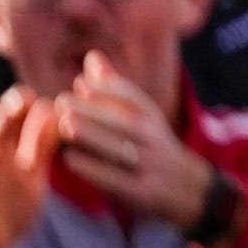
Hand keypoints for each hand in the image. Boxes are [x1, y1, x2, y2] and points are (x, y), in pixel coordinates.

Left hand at [55, 54, 212, 233]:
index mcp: (151, 118)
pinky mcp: (140, 191)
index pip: (134, 99)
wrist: (185, 189)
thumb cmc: (148, 146)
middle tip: (62, 102)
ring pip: (121, 148)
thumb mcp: (140, 115)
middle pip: (125, 122)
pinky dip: (92, 168)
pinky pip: (115, 178)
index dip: (109, 90)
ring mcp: (149, 165)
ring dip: (92, 136)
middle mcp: (153, 139)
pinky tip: (68, 159)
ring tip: (64, 125)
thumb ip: (113, 89)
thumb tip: (91, 56)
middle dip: (94, 111)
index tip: (80, 84)